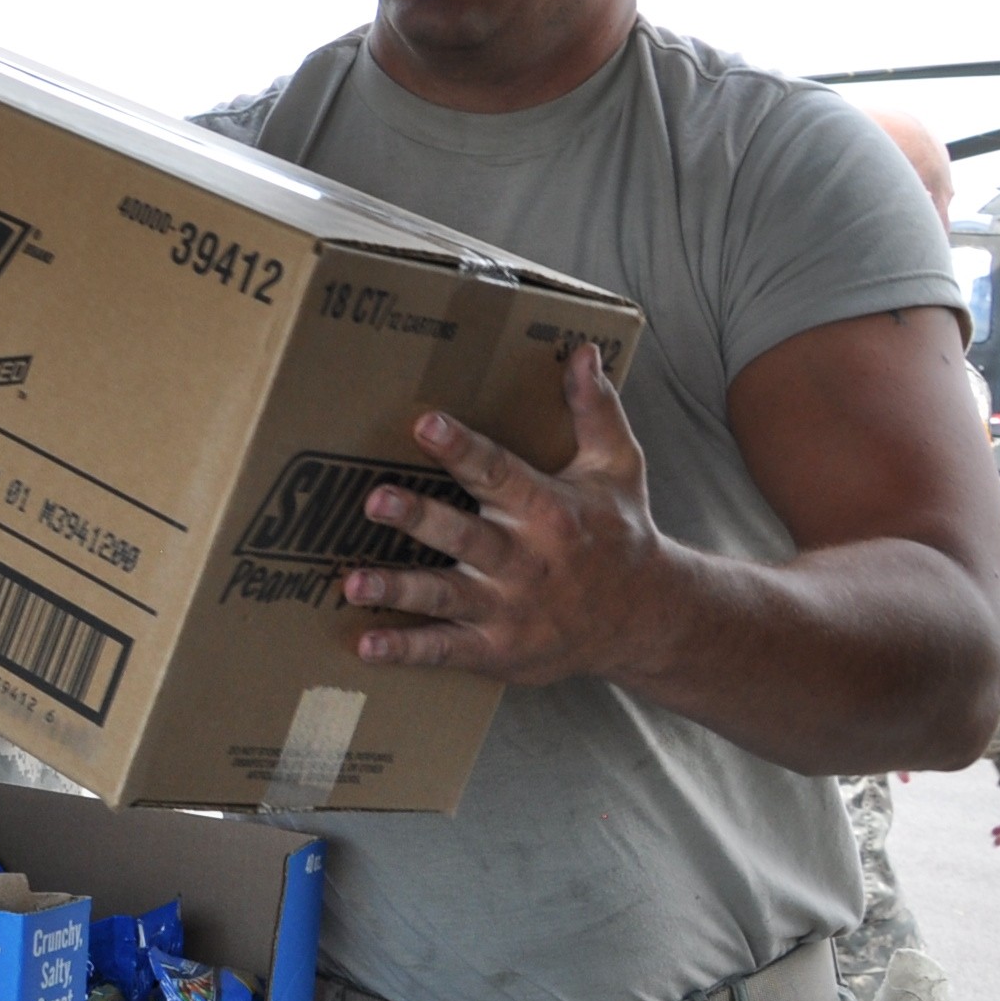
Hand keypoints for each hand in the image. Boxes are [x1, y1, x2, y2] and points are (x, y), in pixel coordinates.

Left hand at [343, 345, 671, 680]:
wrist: (647, 620)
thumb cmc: (621, 534)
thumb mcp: (617, 468)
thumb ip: (594, 410)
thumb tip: (584, 350)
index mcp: (549, 509)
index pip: (499, 473)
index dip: (462, 448)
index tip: (425, 424)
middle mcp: (527, 560)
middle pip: (464, 535)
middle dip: (419, 518)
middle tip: (374, 500)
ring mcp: (509, 609)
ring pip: (446, 594)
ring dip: (398, 589)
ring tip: (352, 582)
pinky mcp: (497, 649)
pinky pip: (446, 650)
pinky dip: (406, 650)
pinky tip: (365, 645)